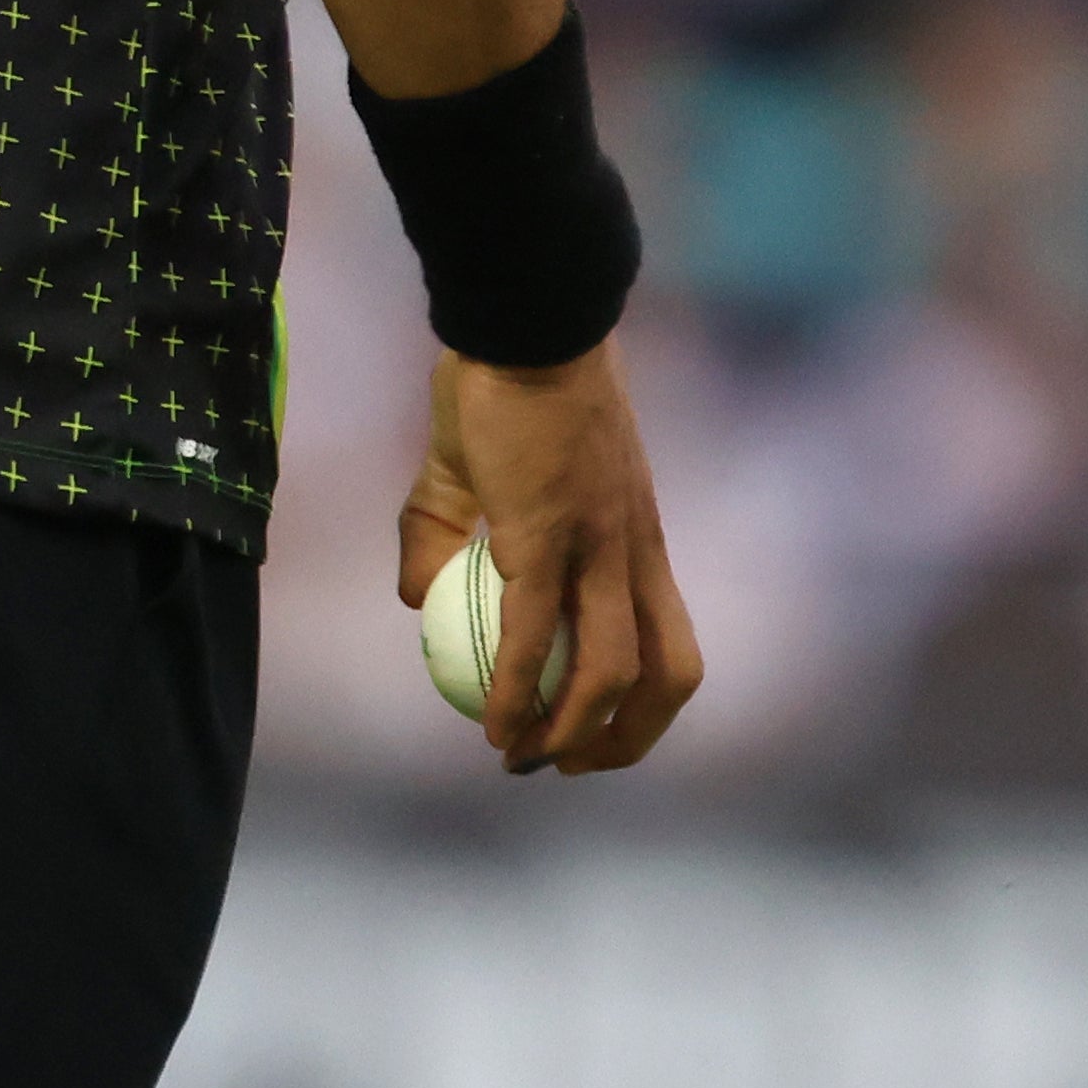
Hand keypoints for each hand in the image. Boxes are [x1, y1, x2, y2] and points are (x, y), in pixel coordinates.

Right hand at [397, 337, 702, 774]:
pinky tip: (495, 726)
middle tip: (567, 765)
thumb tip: (417, 600)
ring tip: (524, 757)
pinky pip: (537, 638)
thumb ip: (442, 536)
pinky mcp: (549, 537)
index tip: (586, 731)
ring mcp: (598, 547)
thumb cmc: (500, 385)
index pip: (669, 640)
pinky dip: (520, 695)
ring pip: (615, 672)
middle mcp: (634, 553)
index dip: (640, 703)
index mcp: (636, 539)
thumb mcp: (470, 472)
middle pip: (670, 675)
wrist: (520, 322)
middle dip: (629, 741)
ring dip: (574, 733)